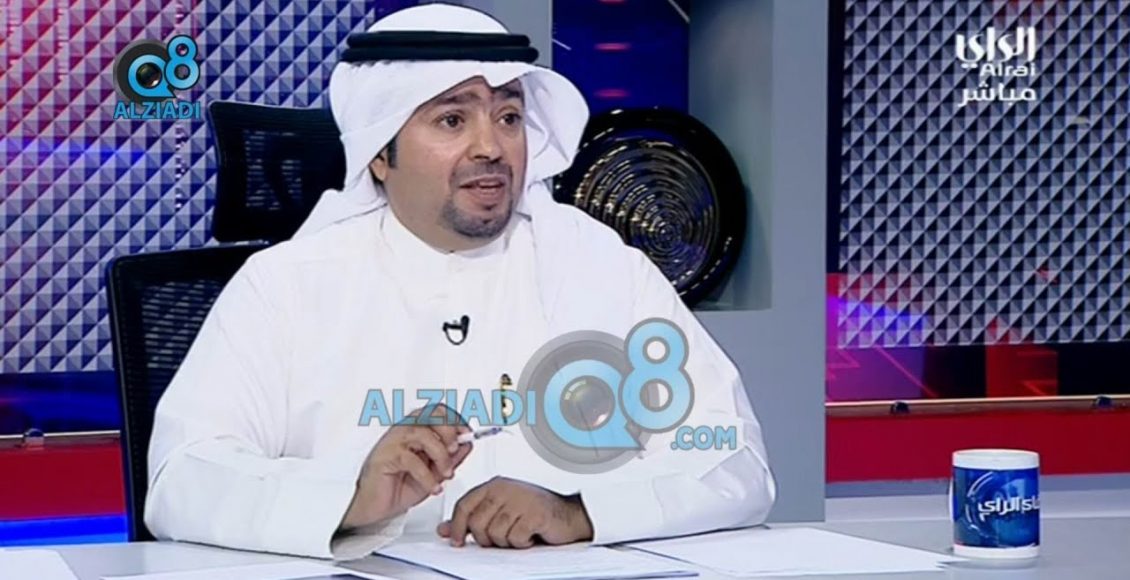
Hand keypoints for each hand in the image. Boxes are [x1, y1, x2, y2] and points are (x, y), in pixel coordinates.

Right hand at [340, 404, 471, 529]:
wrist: (375, 506)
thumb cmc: (400, 485)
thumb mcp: (435, 472)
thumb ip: (451, 457)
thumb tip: (467, 444)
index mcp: (416, 428)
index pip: (439, 411)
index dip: (456, 420)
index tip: (466, 436)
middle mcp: (405, 430)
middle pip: (432, 414)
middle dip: (449, 433)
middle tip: (454, 451)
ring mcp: (393, 441)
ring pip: (422, 434)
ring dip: (440, 455)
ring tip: (445, 474)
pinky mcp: (385, 456)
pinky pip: (411, 460)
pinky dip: (427, 476)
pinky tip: (433, 487)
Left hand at [436, 476, 593, 547]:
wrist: (567, 515)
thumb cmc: (533, 512)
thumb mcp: (499, 512)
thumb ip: (472, 518)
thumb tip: (444, 529)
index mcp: (494, 485)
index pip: (464, 505)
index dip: (456, 526)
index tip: (456, 540)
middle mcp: (505, 489)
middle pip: (477, 523)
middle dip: (485, 539)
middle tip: (500, 538)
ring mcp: (520, 500)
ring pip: (495, 533)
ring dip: (506, 542)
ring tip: (517, 534)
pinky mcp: (534, 514)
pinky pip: (515, 538)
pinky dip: (522, 543)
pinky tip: (529, 536)